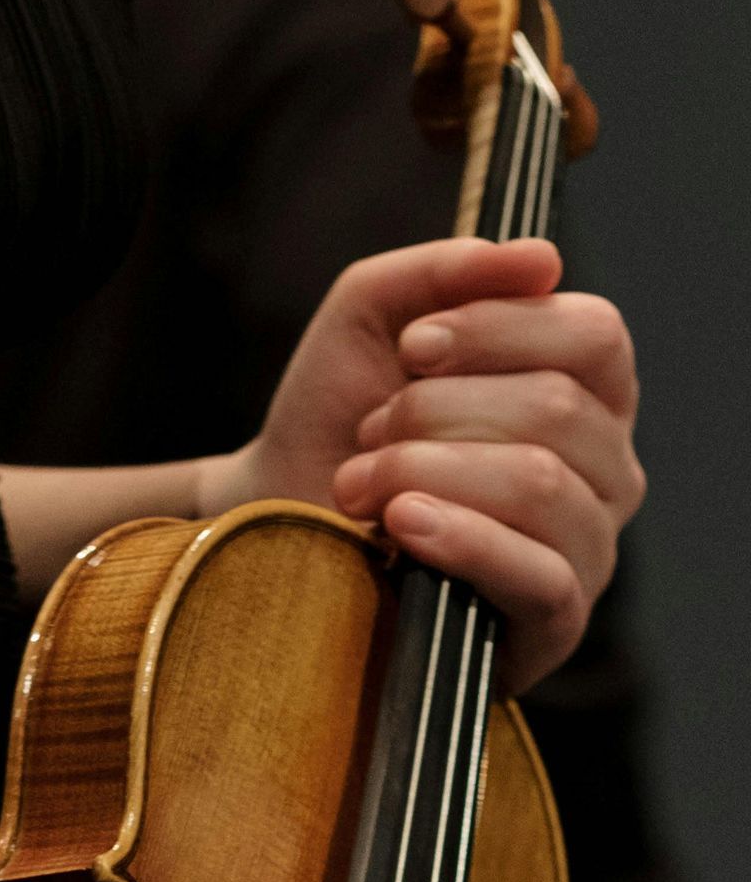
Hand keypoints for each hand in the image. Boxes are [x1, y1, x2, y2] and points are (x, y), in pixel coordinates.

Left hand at [213, 239, 644, 693]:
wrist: (275, 533)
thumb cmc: (337, 426)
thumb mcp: (371, 321)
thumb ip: (445, 272)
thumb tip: (541, 260)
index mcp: (585, 392)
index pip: (595, 336)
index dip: (501, 330)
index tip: (414, 346)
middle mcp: (605, 467)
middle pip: (556, 409)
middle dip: (437, 413)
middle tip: (368, 434)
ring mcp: (588, 547)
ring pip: (540, 484)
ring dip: (426, 474)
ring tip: (357, 485)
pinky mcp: (556, 621)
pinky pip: (536, 572)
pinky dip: (460, 539)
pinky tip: (401, 525)